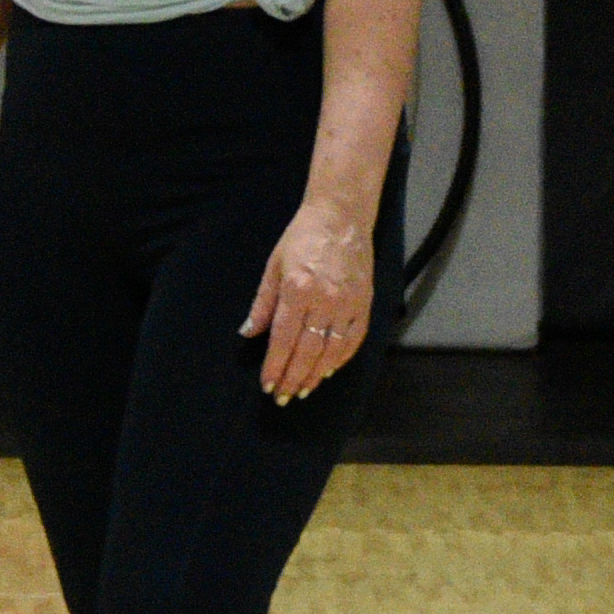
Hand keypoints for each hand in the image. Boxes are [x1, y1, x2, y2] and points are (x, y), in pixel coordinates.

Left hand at [243, 191, 380, 401]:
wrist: (341, 217)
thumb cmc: (303, 237)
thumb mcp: (274, 266)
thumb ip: (263, 303)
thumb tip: (249, 332)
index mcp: (298, 289)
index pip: (284, 339)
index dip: (275, 366)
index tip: (268, 385)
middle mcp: (324, 300)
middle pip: (307, 351)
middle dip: (294, 378)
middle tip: (283, 397)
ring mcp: (348, 303)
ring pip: (332, 351)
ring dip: (316, 375)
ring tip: (303, 390)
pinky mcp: (364, 303)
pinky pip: (353, 340)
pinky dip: (340, 359)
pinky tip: (328, 371)